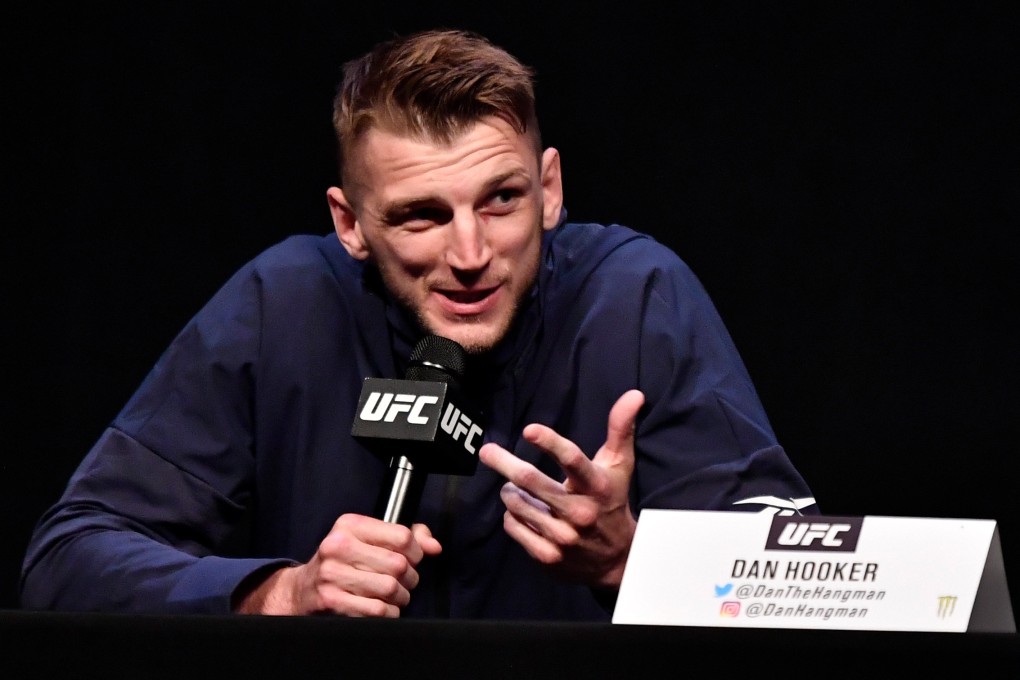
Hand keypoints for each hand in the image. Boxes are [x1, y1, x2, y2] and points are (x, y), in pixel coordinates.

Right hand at [236, 513, 440, 615]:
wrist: (302, 591)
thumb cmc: (343, 564)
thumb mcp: (369, 540)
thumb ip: (406, 537)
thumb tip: (434, 547)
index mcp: (349, 525)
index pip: (402, 536)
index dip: (416, 552)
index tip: (413, 559)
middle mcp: (337, 546)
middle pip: (399, 565)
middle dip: (410, 578)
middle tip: (404, 582)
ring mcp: (332, 575)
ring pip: (390, 589)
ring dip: (400, 598)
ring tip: (393, 596)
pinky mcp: (331, 601)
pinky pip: (377, 611)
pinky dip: (388, 613)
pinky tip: (381, 609)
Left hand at [478, 389, 643, 588]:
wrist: (617, 560)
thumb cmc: (612, 502)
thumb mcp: (620, 466)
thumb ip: (621, 429)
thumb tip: (634, 394)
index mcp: (597, 486)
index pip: (572, 460)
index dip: (550, 443)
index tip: (529, 430)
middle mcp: (580, 512)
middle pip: (531, 481)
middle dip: (505, 463)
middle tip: (487, 451)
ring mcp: (562, 537)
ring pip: (517, 503)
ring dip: (510, 491)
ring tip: (516, 487)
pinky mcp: (547, 556)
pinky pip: (513, 526)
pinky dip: (512, 515)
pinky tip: (524, 512)